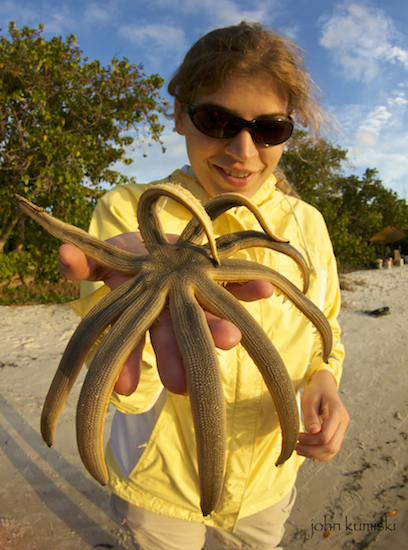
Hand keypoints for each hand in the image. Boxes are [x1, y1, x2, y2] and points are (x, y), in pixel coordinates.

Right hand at [58, 235, 273, 395]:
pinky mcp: (219, 278)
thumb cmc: (129, 259)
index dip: (128, 365)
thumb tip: (63, 257)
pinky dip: (250, 287)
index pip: (134, 344)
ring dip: (219, 329)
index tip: (125, 389)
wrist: (161, 244)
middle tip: (185, 385)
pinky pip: (237, 284)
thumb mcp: (104, 259)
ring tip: (231, 338)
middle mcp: (172, 313)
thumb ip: (84, 262)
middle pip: (176, 340)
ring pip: (208, 319)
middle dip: (179, 361)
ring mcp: (197, 297)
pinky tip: (265, 290)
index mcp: (143, 314)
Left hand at [296, 370, 349, 461]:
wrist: (325, 385)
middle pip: (330, 446)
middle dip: (311, 450)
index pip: (326, 436)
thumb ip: (310, 415)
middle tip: (295, 447)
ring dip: (315, 453)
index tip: (297, 436)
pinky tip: (311, 455)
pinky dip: (322, 453)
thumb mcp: (309, 399)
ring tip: (300, 450)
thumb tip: (312, 432)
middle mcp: (344, 422)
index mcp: (337, 413)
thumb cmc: (315, 391)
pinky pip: (333, 447)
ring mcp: (343, 427)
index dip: (310, 441)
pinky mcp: (339, 431)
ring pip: (333, 449)